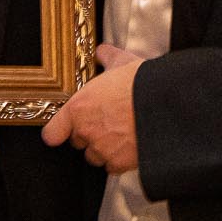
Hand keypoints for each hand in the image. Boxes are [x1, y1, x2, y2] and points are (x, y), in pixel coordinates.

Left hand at [42, 43, 142, 172]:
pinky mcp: (121, 163)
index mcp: (78, 108)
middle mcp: (86, 131)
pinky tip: (130, 147)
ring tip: (120, 135)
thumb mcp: (122, 63)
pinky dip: (119, 161)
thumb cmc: (143, 83)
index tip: (60, 132)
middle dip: (89, 135)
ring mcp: (103, 149)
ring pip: (95, 157)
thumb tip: (102, 52)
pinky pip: (112, 168)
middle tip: (106, 124)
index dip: (58, 132)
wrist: (169, 105)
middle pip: (78, 143)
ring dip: (103, 150)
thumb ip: (107, 58)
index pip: (52, 132)